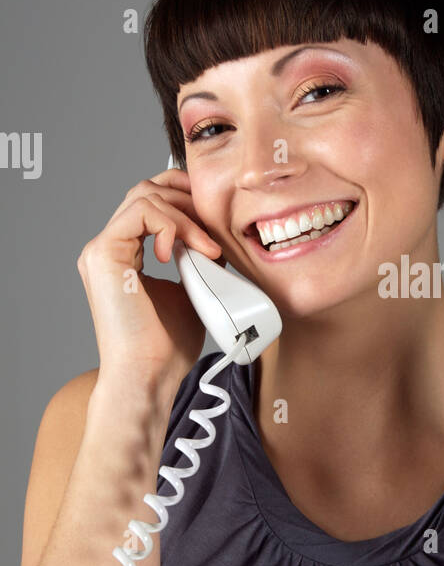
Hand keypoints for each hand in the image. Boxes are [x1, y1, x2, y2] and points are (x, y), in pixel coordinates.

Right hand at [77, 168, 222, 389]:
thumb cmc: (168, 347)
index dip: (185, 198)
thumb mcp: (193, 289)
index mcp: (125, 255)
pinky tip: (181, 254)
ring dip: (186, 217)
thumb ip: (199, 259)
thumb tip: (219, 235)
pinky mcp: (103, 254)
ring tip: (207, 249)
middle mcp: (109, 248)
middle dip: (188, 197)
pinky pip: (141, 211)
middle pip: (146, 189)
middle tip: (215, 225)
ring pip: (144, 196)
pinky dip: (170, 225)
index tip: (216, 216)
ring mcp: (102, 249)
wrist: (148, 376)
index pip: (151, 202)